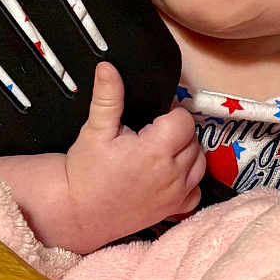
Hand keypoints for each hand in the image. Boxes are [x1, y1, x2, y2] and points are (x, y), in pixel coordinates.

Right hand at [63, 63, 205, 248]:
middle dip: (177, 131)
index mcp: (155, 150)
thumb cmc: (86, 172)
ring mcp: (175, 194)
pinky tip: (171, 175)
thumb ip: (108, 98)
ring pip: (200, 163)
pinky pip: (196, 191)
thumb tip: (108, 68)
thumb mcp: (95, 130)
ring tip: (162, 151)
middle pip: (193, 139)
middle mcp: (172, 173)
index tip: (154, 117)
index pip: (183, 120)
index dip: (170, 113)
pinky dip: (190, 181)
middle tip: (153, 133)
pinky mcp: (173, 209)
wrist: (79, 211)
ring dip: (187, 153)